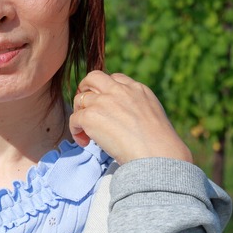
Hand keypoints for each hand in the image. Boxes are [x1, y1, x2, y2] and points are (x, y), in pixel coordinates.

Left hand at [69, 70, 192, 164]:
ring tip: (86, 132)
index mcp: (137, 89)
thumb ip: (136, 107)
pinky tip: (84, 142)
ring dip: (79, 114)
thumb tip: (123, 117)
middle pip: (92, 78)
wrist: (156, 154)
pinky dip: (75, 130)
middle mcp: (119, 90)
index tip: (104, 104)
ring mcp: (103, 101)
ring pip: (79, 99)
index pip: (115, 78)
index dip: (105, 90)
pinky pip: (74, 118)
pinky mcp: (91, 115)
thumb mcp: (152, 114)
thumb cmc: (159, 144)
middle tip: (84, 107)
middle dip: (84, 89)